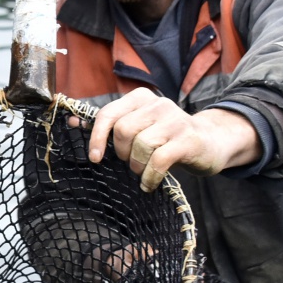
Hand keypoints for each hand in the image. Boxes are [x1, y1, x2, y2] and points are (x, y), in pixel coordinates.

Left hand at [84, 89, 260, 191]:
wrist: (209, 142)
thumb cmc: (166, 138)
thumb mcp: (139, 126)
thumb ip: (110, 125)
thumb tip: (73, 123)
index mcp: (141, 98)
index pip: (109, 114)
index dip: (97, 137)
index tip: (94, 158)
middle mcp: (158, 104)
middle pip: (124, 131)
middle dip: (122, 153)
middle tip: (130, 163)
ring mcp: (175, 120)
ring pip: (141, 146)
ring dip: (137, 166)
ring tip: (142, 172)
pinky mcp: (188, 140)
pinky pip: (158, 161)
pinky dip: (149, 177)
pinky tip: (149, 184)